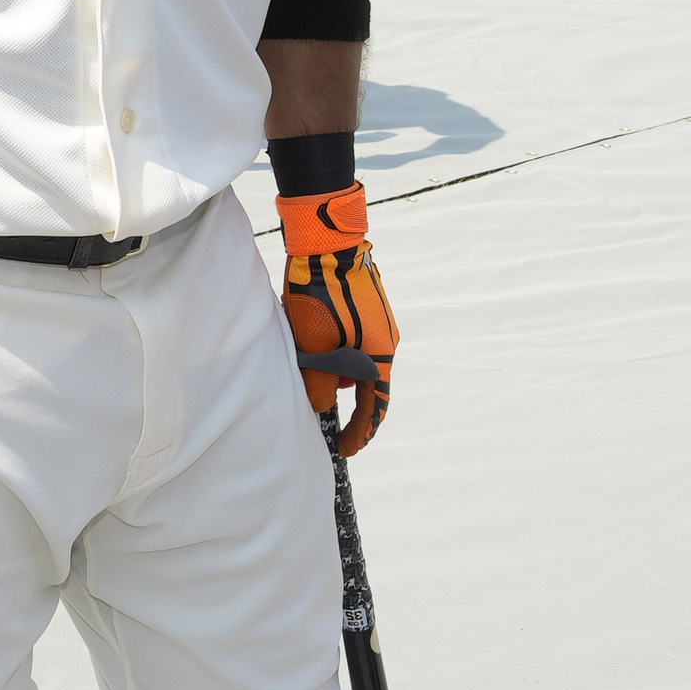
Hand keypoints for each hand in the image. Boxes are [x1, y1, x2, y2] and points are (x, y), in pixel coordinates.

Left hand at [279, 187, 398, 455]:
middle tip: (315, 399)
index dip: (361, 431)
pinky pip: (353, 340)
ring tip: (305, 356)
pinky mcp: (367, 308)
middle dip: (339, 393)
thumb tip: (322, 405)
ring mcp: (378, 322)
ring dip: (333, 366)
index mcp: (379, 354)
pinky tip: (311, 336)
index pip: (375, 405)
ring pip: (356, 360)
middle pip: (365, 383)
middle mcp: (385, 340)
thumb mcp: (313, 345)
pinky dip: (334, 348)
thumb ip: (318, 382)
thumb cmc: (320, 293)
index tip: (346, 449)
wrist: (326, 241)